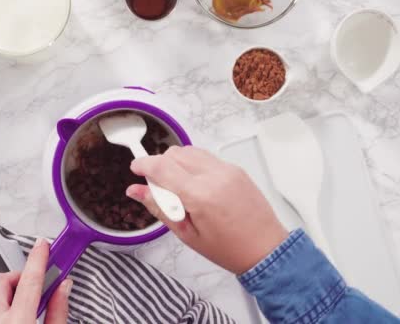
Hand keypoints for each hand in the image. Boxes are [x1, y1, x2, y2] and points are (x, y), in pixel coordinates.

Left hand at [0, 239, 71, 323]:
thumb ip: (58, 312)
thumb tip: (63, 288)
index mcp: (17, 321)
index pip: (29, 281)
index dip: (38, 259)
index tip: (43, 245)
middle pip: (1, 280)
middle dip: (20, 275)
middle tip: (38, 281)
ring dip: (13, 290)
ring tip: (31, 301)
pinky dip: (7, 304)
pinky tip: (20, 314)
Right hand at [127, 146, 287, 273]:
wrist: (265, 249)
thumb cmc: (228, 248)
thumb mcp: (185, 233)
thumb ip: (159, 207)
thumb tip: (135, 190)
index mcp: (199, 195)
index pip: (162, 167)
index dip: (143, 164)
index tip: (135, 168)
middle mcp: (214, 176)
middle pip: (174, 154)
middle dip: (159, 165)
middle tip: (159, 188)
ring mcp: (227, 169)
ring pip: (189, 151)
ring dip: (176, 163)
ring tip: (178, 188)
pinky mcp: (235, 169)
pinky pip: (206, 157)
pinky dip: (193, 164)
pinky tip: (195, 186)